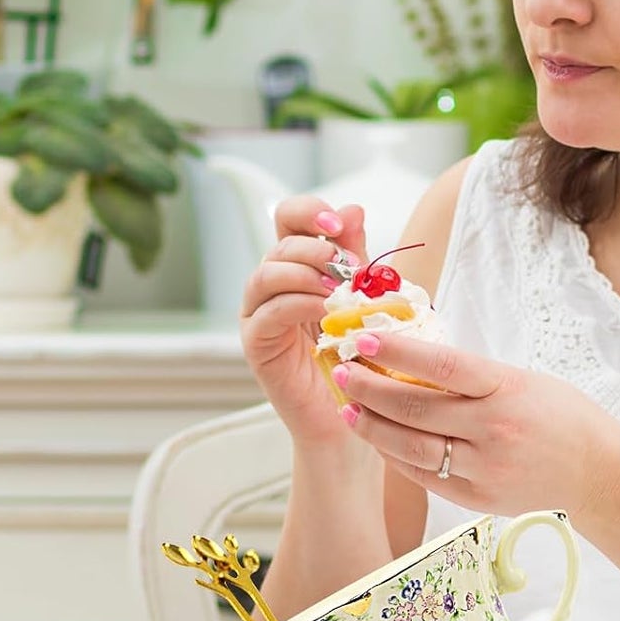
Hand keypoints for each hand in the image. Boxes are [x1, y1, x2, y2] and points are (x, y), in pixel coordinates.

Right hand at [239, 198, 368, 444]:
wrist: (352, 412)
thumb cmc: (359, 352)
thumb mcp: (363, 294)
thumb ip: (355, 255)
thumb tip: (352, 208)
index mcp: (297, 265)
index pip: (288, 219)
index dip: (309, 212)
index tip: (339, 225)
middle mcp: (272, 284)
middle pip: (279, 244)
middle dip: (316, 248)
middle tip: (349, 267)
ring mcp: (259, 313)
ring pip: (267, 274)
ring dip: (304, 274)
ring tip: (338, 290)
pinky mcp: (256, 343)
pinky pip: (268, 313)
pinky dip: (297, 304)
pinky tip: (325, 311)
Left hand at [330, 330, 619, 518]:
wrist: (599, 473)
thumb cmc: (559, 416)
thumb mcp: (521, 380)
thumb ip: (470, 376)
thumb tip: (408, 360)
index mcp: (507, 391)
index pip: (442, 366)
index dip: (397, 352)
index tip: (362, 340)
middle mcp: (494, 431)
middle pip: (416, 408)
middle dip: (369, 389)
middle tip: (341, 372)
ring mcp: (484, 469)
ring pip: (410, 447)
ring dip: (372, 427)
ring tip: (347, 409)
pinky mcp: (477, 499)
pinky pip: (423, 475)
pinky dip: (394, 456)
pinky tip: (376, 438)